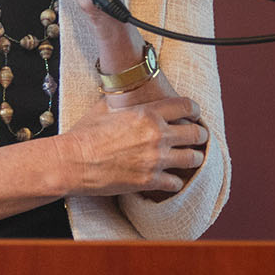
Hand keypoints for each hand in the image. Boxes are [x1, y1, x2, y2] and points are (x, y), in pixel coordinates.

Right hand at [55, 96, 208, 196]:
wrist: (74, 161)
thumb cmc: (85, 134)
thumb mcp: (104, 108)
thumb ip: (122, 101)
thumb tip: (122, 92)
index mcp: (148, 113)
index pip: (186, 105)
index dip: (194, 110)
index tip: (194, 115)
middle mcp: (157, 135)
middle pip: (196, 134)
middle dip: (201, 136)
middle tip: (199, 138)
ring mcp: (155, 159)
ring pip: (193, 159)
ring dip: (193, 158)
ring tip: (189, 159)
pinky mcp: (149, 181)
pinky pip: (176, 183)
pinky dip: (175, 181)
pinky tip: (170, 179)